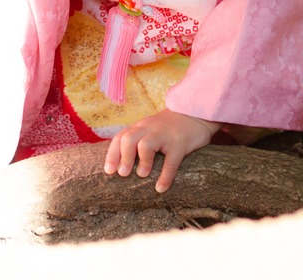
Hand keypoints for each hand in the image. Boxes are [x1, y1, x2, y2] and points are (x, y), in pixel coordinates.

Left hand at [104, 109, 221, 192]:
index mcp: (139, 127)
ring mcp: (164, 135)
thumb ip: (136, 141)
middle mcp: (149, 129)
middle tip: (123, 174)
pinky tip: (161, 188)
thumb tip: (121, 166)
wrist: (193, 114)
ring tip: (142, 174)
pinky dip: (165, 176)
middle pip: (129, 139)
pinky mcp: (179, 143)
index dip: (112, 155)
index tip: (108, 172)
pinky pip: (170, 161)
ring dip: (142, 162)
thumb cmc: (167, 128)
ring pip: (146, 145)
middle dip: (123, 157)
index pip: (120, 138)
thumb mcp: (149, 130)